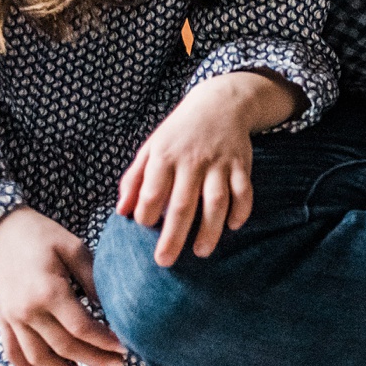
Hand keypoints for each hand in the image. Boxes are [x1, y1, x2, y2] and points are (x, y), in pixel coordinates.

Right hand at [0, 207, 126, 365]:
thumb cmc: (41, 234)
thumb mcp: (73, 249)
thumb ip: (93, 280)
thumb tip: (113, 308)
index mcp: (49, 292)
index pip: (81, 328)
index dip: (104, 342)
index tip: (123, 347)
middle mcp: (28, 311)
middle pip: (63, 347)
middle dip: (93, 359)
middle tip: (116, 365)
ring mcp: (11, 318)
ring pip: (38, 356)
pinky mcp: (2, 318)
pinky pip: (11, 351)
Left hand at [116, 70, 297, 265]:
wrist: (220, 103)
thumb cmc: (179, 133)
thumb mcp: (150, 148)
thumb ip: (133, 179)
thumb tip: (122, 212)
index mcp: (164, 157)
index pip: (152, 192)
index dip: (145, 214)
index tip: (144, 227)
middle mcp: (192, 161)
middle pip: (182, 204)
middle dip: (173, 236)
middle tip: (165, 261)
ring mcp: (218, 163)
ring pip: (215, 201)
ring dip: (209, 229)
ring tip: (201, 253)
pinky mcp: (241, 164)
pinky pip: (244, 191)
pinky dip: (241, 210)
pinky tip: (232, 226)